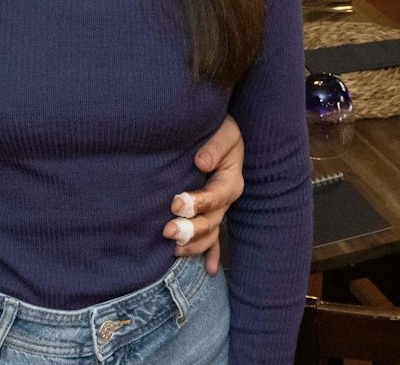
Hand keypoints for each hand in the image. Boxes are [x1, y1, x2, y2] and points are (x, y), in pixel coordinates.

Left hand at [163, 114, 244, 273]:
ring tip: (174, 250)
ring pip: (210, 234)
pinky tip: (209, 271)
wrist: (218, 131)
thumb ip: (215, 145)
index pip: (217, 195)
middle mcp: (226, 199)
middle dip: (190, 229)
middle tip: (168, 231)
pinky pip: (214, 240)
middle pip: (212, 221)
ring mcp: (219, 210)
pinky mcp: (211, 214)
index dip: (198, 202)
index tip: (176, 204)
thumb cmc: (220, 129)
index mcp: (230, 179)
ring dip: (194, 244)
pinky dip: (211, 255)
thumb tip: (201, 163)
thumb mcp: (225, 131)